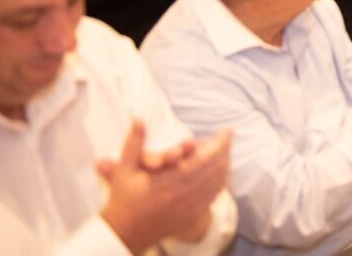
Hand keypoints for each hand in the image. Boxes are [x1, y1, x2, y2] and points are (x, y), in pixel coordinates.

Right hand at [97, 120, 231, 252]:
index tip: (227, 130)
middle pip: (215, 169)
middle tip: (227, 136)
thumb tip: (138, 118)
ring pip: (217, 182)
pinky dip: (221, 180)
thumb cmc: (124, 199)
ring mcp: (189, 206)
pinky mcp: (192, 215)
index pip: (204, 159)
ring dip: (225, 163)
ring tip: (226, 149)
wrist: (125, 233)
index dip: (220, 144)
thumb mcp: (124, 170)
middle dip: (225, 150)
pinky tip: (221, 171)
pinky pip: (214, 196)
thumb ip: (134, 143)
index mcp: (169, 181)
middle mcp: (183, 194)